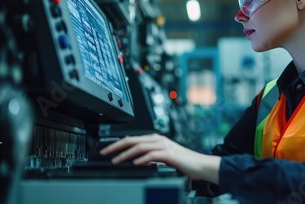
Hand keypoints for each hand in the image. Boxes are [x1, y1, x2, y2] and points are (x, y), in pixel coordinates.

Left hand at [99, 134, 220, 183]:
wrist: (200, 165)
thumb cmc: (184, 163)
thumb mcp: (163, 158)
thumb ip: (151, 157)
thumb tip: (135, 160)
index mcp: (156, 140)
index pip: (132, 139)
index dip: (117, 144)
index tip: (106, 150)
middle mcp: (159, 140)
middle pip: (133, 140)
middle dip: (116, 146)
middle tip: (104, 153)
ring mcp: (165, 146)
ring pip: (140, 146)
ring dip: (126, 154)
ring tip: (116, 160)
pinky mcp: (170, 154)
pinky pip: (153, 155)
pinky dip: (143, 158)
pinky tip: (135, 163)